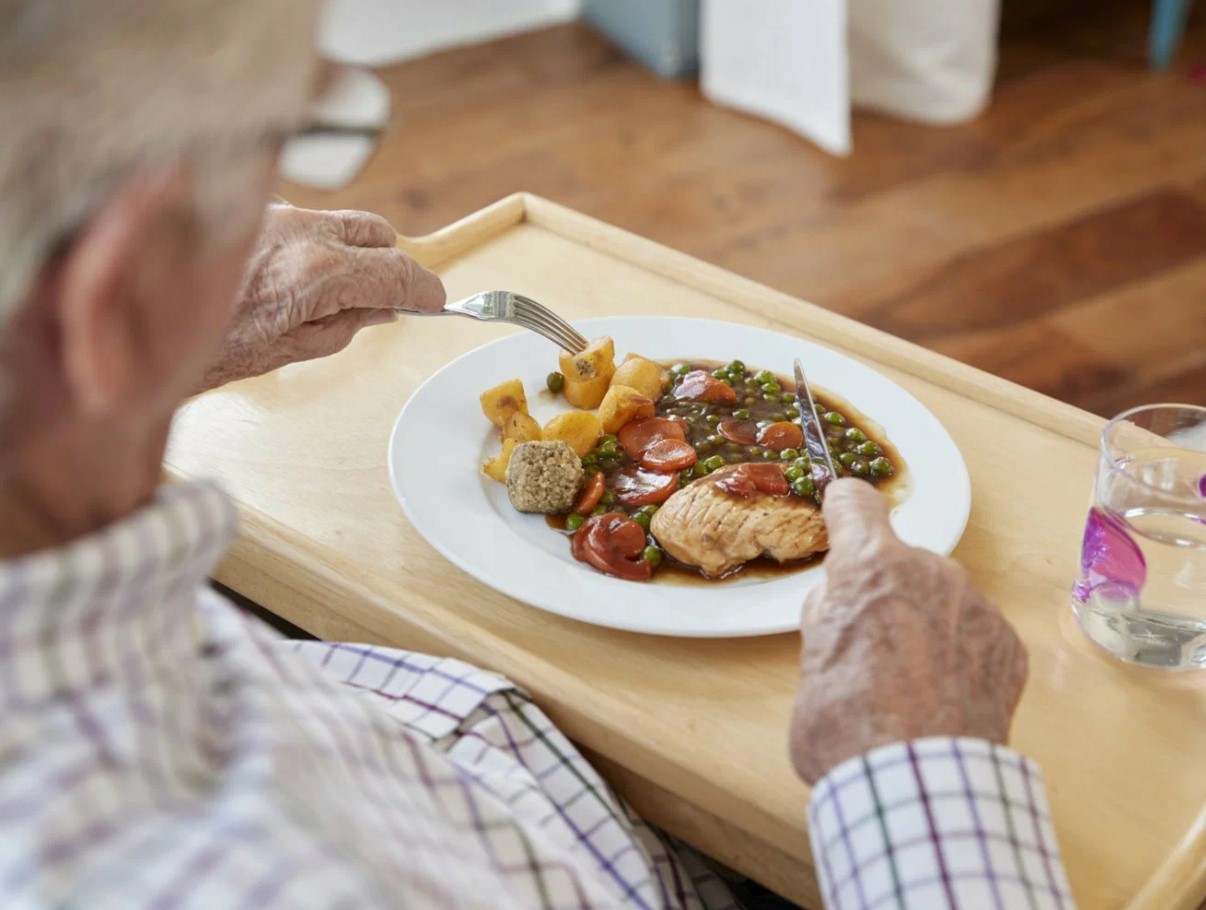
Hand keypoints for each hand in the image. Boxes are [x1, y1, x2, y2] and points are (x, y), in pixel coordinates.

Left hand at [198, 204, 444, 390]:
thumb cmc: (211, 348)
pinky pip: (302, 220)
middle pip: (378, 232)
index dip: (424, 289)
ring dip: (351, 250)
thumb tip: (383, 309)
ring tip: (334, 289)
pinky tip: (291, 274)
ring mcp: (274, 215)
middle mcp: (300, 232)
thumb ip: (350, 324)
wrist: (144, 326)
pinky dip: (312, 243)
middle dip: (390, 262)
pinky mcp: (251, 211)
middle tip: (386, 296)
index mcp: (318, 273)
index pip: (397, 270)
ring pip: (341, 221)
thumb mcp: (295, 350)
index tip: (434, 301)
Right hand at [789, 479, 1027, 783]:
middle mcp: (930, 570)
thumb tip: (843, 602)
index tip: (842, 515)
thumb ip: (830, 614)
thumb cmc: (847, 724)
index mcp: (869, 566)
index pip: (855, 503)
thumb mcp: (810, 659)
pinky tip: (943, 698)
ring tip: (909, 684)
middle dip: (886, 592)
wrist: (916, 785)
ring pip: (942, 598)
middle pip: (901, 562)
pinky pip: (975, 634)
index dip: (844, 510)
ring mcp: (976, 606)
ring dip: (926, 624)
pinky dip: (960, 657)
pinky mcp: (1008, 645)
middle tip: (869, 647)